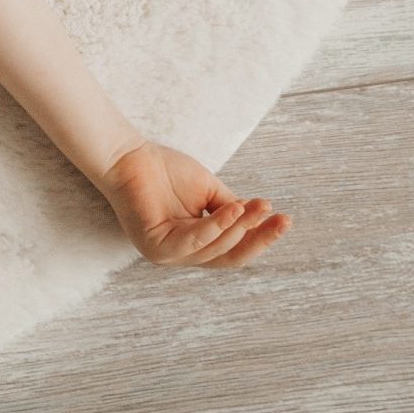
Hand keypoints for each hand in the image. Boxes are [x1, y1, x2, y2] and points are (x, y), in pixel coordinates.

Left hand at [98, 139, 291, 266]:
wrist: (129, 155)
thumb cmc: (165, 171)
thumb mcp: (209, 193)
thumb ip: (231, 209)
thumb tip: (260, 218)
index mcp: (197, 245)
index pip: (235, 249)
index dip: (261, 237)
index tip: (285, 218)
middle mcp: (183, 255)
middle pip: (230, 257)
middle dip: (259, 239)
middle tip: (281, 220)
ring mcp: (168, 255)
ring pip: (215, 250)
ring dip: (239, 228)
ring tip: (257, 207)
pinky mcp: (155, 247)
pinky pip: (193, 241)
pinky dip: (216, 226)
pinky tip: (233, 210)